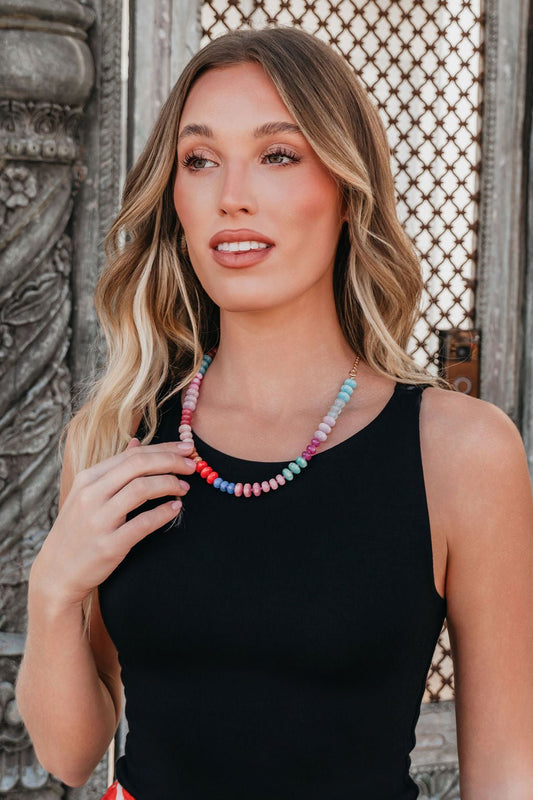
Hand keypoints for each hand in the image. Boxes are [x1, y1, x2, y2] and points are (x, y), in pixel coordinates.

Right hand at [30, 439, 195, 607]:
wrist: (57, 571)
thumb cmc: (78, 529)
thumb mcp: (87, 494)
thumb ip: (114, 469)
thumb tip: (136, 443)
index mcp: (88, 478)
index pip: (132, 455)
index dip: (164, 449)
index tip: (186, 448)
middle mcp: (91, 495)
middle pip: (138, 466)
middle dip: (171, 461)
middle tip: (192, 465)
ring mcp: (99, 520)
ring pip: (141, 489)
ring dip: (169, 485)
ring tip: (184, 488)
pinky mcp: (109, 545)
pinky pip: (143, 523)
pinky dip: (163, 513)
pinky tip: (175, 509)